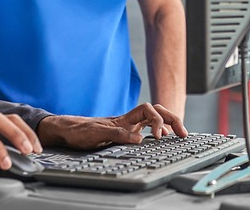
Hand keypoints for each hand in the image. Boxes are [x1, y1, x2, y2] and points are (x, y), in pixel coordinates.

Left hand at [37, 102, 187, 150]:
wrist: (66, 131)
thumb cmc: (79, 130)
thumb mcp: (96, 133)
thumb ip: (117, 135)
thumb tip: (139, 139)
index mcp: (123, 119)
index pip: (147, 110)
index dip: (157, 120)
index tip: (160, 136)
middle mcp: (127, 121)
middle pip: (155, 111)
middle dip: (171, 118)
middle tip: (183, 133)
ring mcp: (126, 127)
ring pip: (152, 119)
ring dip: (168, 123)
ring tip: (180, 134)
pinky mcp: (123, 134)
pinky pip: (145, 129)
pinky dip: (158, 131)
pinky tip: (163, 139)